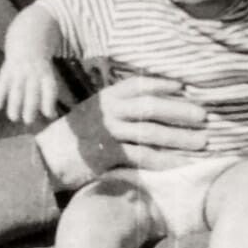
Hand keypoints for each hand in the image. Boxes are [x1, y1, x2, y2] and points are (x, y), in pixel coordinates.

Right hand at [0, 56, 59, 124]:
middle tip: (28, 121)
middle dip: (30, 107)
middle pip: (32, 91)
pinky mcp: (7, 66)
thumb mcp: (48, 62)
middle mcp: (33, 70)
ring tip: (13, 117)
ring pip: (17, 89)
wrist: (28, 29)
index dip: (49, 102)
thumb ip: (46, 82)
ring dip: (14, 104)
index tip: (50, 115)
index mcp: (46, 70)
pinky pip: (2, 82)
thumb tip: (49, 109)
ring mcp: (19, 68)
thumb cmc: (40, 50)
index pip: (50, 88)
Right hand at [36, 75, 206, 190]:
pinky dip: (164, 160)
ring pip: (150, 132)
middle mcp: (107, 110)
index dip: (163, 84)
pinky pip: (141, 156)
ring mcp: (106, 132)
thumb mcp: (93, 114)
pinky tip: (180, 163)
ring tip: (201, 142)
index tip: (185, 86)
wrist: (44, 159)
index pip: (139, 85)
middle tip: (204, 116)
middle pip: (150, 106)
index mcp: (106, 97)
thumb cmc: (73, 137)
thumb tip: (152, 106)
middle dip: (180, 110)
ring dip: (179, 137)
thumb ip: (118, 108)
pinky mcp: (106, 155)